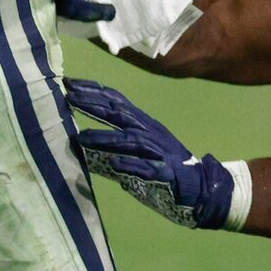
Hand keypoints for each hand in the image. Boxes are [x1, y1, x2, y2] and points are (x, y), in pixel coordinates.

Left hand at [66, 77, 235, 229]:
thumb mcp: (136, 154)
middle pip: (120, 113)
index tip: (69, 83)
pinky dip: (130, 165)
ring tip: (81, 138)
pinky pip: (146, 168)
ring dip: (105, 138)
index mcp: (143, 124)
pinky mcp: (166, 173)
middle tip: (69, 96)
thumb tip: (80, 144)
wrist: (202, 187)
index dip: (93, 91)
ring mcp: (159, 151)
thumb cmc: (165, 169)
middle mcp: (150, 132)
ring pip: (129, 140)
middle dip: (94, 104)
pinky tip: (114, 164)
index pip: (116, 101)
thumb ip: (110, 149)